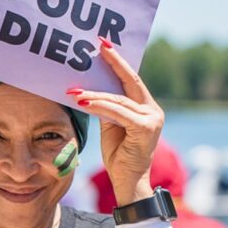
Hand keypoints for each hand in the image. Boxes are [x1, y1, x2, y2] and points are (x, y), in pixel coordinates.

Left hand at [72, 41, 164, 205]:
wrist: (128, 183)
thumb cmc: (119, 156)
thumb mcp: (111, 126)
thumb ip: (107, 108)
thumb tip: (90, 89)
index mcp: (146, 108)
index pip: (130, 81)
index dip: (118, 62)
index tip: (105, 45)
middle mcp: (153, 110)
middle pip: (130, 81)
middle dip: (114, 62)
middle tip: (98, 46)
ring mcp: (152, 119)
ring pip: (118, 100)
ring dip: (94, 94)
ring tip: (75, 91)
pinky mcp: (145, 129)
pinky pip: (118, 113)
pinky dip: (99, 107)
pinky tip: (83, 102)